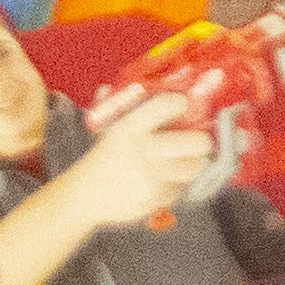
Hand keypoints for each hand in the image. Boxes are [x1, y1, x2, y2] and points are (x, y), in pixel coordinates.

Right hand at [45, 93, 211, 246]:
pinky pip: (181, 188)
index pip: (168, 105)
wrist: (83, 196)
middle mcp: (142, 150)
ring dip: (192, 162)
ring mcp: (150, 178)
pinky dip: (177, 183)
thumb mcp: (109, 126)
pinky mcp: (154, 200)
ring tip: (182, 159)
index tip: (184, 105)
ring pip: (195, 166)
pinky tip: (164, 179)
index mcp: (130, 127)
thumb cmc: (103, 157)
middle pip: (197, 141)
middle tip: (196, 139)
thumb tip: (137, 84)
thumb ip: (122, 104)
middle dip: (200, 139)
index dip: (183, 103)